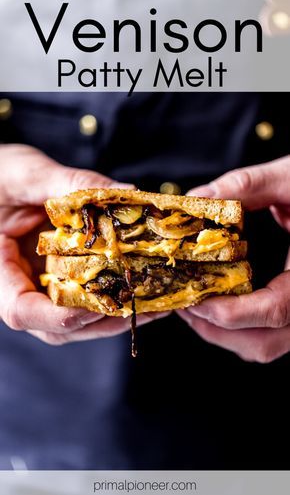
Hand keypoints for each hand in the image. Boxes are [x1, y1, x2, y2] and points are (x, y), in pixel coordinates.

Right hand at [0, 144, 168, 344]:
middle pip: (56, 325)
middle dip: (104, 320)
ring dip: (113, 314)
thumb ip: (68, 184)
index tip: (104, 304)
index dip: (62, 316)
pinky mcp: (54, 277)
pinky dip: (109, 296)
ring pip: (73, 318)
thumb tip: (124, 192)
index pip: (21, 310)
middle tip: (149, 307)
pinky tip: (138, 286)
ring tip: (154, 302)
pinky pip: (81, 297)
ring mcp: (37, 285)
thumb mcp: (26, 173)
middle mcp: (15, 286)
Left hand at [177, 156, 289, 362]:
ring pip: (264, 346)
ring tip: (191, 304)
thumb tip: (197, 198)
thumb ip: (247, 185)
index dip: (231, 312)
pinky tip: (215, 304)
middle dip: (215, 329)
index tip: (195, 298)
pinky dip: (236, 329)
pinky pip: (267, 337)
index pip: (276, 310)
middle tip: (183, 301)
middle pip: (263, 342)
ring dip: (222, 334)